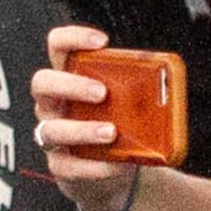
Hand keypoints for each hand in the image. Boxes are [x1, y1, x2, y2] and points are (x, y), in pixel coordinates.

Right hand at [28, 24, 142, 210]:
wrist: (113, 172)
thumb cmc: (119, 127)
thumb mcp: (127, 105)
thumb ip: (137, 91)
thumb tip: (167, 83)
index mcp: (68, 78)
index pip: (57, 47)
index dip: (72, 38)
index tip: (101, 41)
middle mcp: (52, 104)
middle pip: (43, 83)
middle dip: (71, 85)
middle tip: (102, 93)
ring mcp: (51, 135)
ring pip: (51, 130)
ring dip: (82, 130)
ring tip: (112, 133)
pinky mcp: (60, 166)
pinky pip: (69, 166)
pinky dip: (96, 166)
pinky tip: (118, 165)